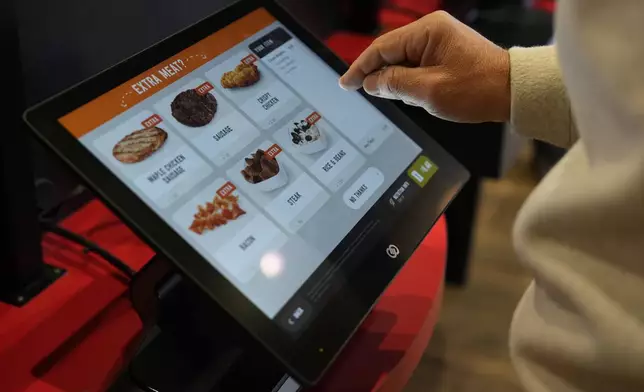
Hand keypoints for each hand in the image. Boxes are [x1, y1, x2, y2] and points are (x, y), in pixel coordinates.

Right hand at [339, 11, 509, 122]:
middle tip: (366, 95)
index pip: (382, 48)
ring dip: (399, 82)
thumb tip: (372, 83)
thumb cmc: (478, 89)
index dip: (360, 67)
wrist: (513, 92)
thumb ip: (394, 85)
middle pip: (391, 53)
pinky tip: (419, 96)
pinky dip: (412, 82)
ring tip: (412, 99)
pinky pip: (418, 66)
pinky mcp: (446, 53)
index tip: (346, 83)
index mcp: (428, 31)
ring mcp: (440, 41)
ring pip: (403, 62)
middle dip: (380, 76)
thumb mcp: (429, 91)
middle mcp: (432, 31)